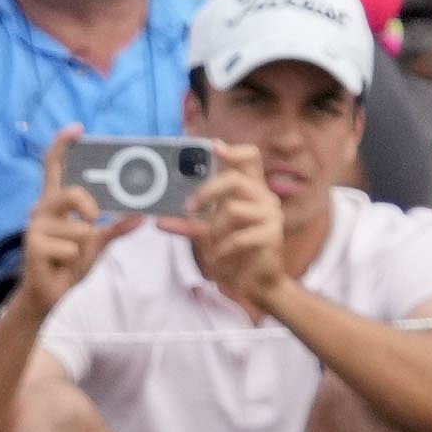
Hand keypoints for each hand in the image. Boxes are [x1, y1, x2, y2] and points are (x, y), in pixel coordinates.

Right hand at [16, 126, 139, 317]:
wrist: (49, 295)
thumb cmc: (68, 264)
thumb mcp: (97, 243)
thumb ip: (116, 228)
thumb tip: (141, 217)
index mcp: (56, 202)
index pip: (54, 165)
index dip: (64, 144)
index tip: (78, 129)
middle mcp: (42, 209)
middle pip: (71, 193)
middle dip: (88, 208)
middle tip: (93, 221)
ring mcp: (35, 227)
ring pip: (76, 227)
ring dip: (81, 246)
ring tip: (68, 255)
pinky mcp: (32, 245)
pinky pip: (69, 247)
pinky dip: (72, 259)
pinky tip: (58, 265)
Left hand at [163, 141, 287, 315]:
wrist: (255, 285)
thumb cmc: (233, 257)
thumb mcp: (209, 235)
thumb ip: (192, 222)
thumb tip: (159, 219)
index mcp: (252, 192)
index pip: (250, 159)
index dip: (233, 151)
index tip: (214, 147)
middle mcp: (264, 198)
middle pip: (235, 180)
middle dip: (208, 191)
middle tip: (189, 206)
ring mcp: (270, 215)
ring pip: (232, 210)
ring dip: (214, 233)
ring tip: (212, 250)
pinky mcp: (271, 235)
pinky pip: (237, 238)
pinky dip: (221, 253)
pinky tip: (219, 261)